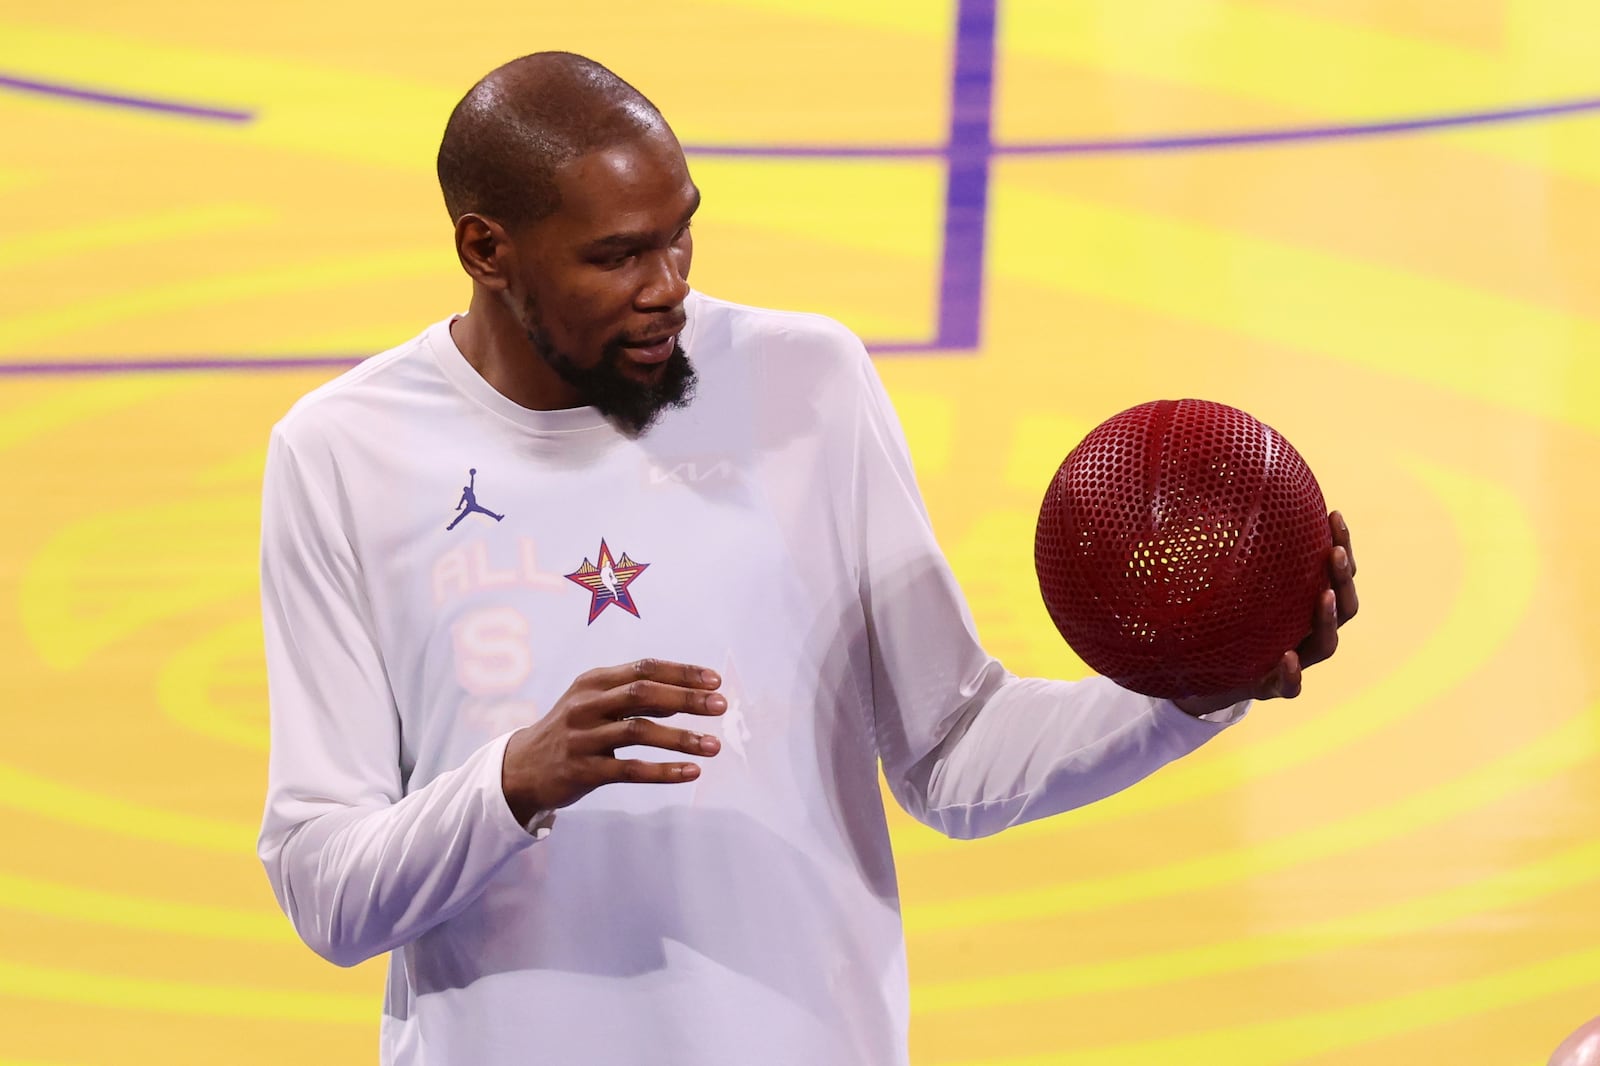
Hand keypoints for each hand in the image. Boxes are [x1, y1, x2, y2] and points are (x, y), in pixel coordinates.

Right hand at [501, 658, 724, 822]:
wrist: (521, 768)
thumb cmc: (570, 730)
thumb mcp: (595, 703)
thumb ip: (634, 698)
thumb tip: (683, 697)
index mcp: (593, 682)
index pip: (644, 668)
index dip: (682, 672)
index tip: (714, 680)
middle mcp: (587, 705)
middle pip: (644, 694)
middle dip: (687, 698)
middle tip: (721, 706)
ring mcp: (584, 738)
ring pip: (640, 732)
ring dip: (681, 738)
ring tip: (714, 745)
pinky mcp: (584, 771)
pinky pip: (630, 770)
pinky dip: (664, 771)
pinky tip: (691, 772)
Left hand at [1173, 511, 1359, 716]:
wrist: (1198, 677)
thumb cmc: (1215, 622)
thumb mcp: (1219, 582)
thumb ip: (1219, 547)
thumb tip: (1207, 491)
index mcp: (1300, 604)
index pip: (1333, 573)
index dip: (1341, 545)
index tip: (1334, 514)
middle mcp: (1305, 632)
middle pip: (1344, 607)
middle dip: (1343, 579)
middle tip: (1334, 553)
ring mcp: (1293, 661)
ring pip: (1326, 645)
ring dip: (1328, 620)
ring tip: (1323, 597)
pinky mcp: (1270, 688)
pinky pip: (1289, 687)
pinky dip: (1292, 674)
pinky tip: (1288, 658)